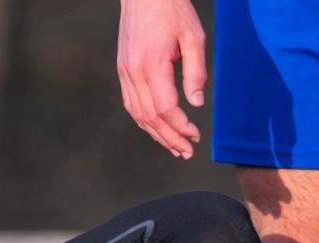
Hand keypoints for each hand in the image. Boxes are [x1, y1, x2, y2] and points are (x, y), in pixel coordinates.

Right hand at [117, 0, 207, 158]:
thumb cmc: (173, 10)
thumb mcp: (194, 37)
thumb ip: (196, 72)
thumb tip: (195, 104)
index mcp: (152, 64)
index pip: (165, 108)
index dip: (181, 127)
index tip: (196, 136)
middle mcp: (134, 71)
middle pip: (151, 117)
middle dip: (170, 138)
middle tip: (187, 152)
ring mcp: (125, 71)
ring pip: (138, 114)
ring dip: (157, 134)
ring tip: (175, 147)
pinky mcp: (123, 69)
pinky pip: (131, 103)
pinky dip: (144, 121)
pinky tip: (158, 129)